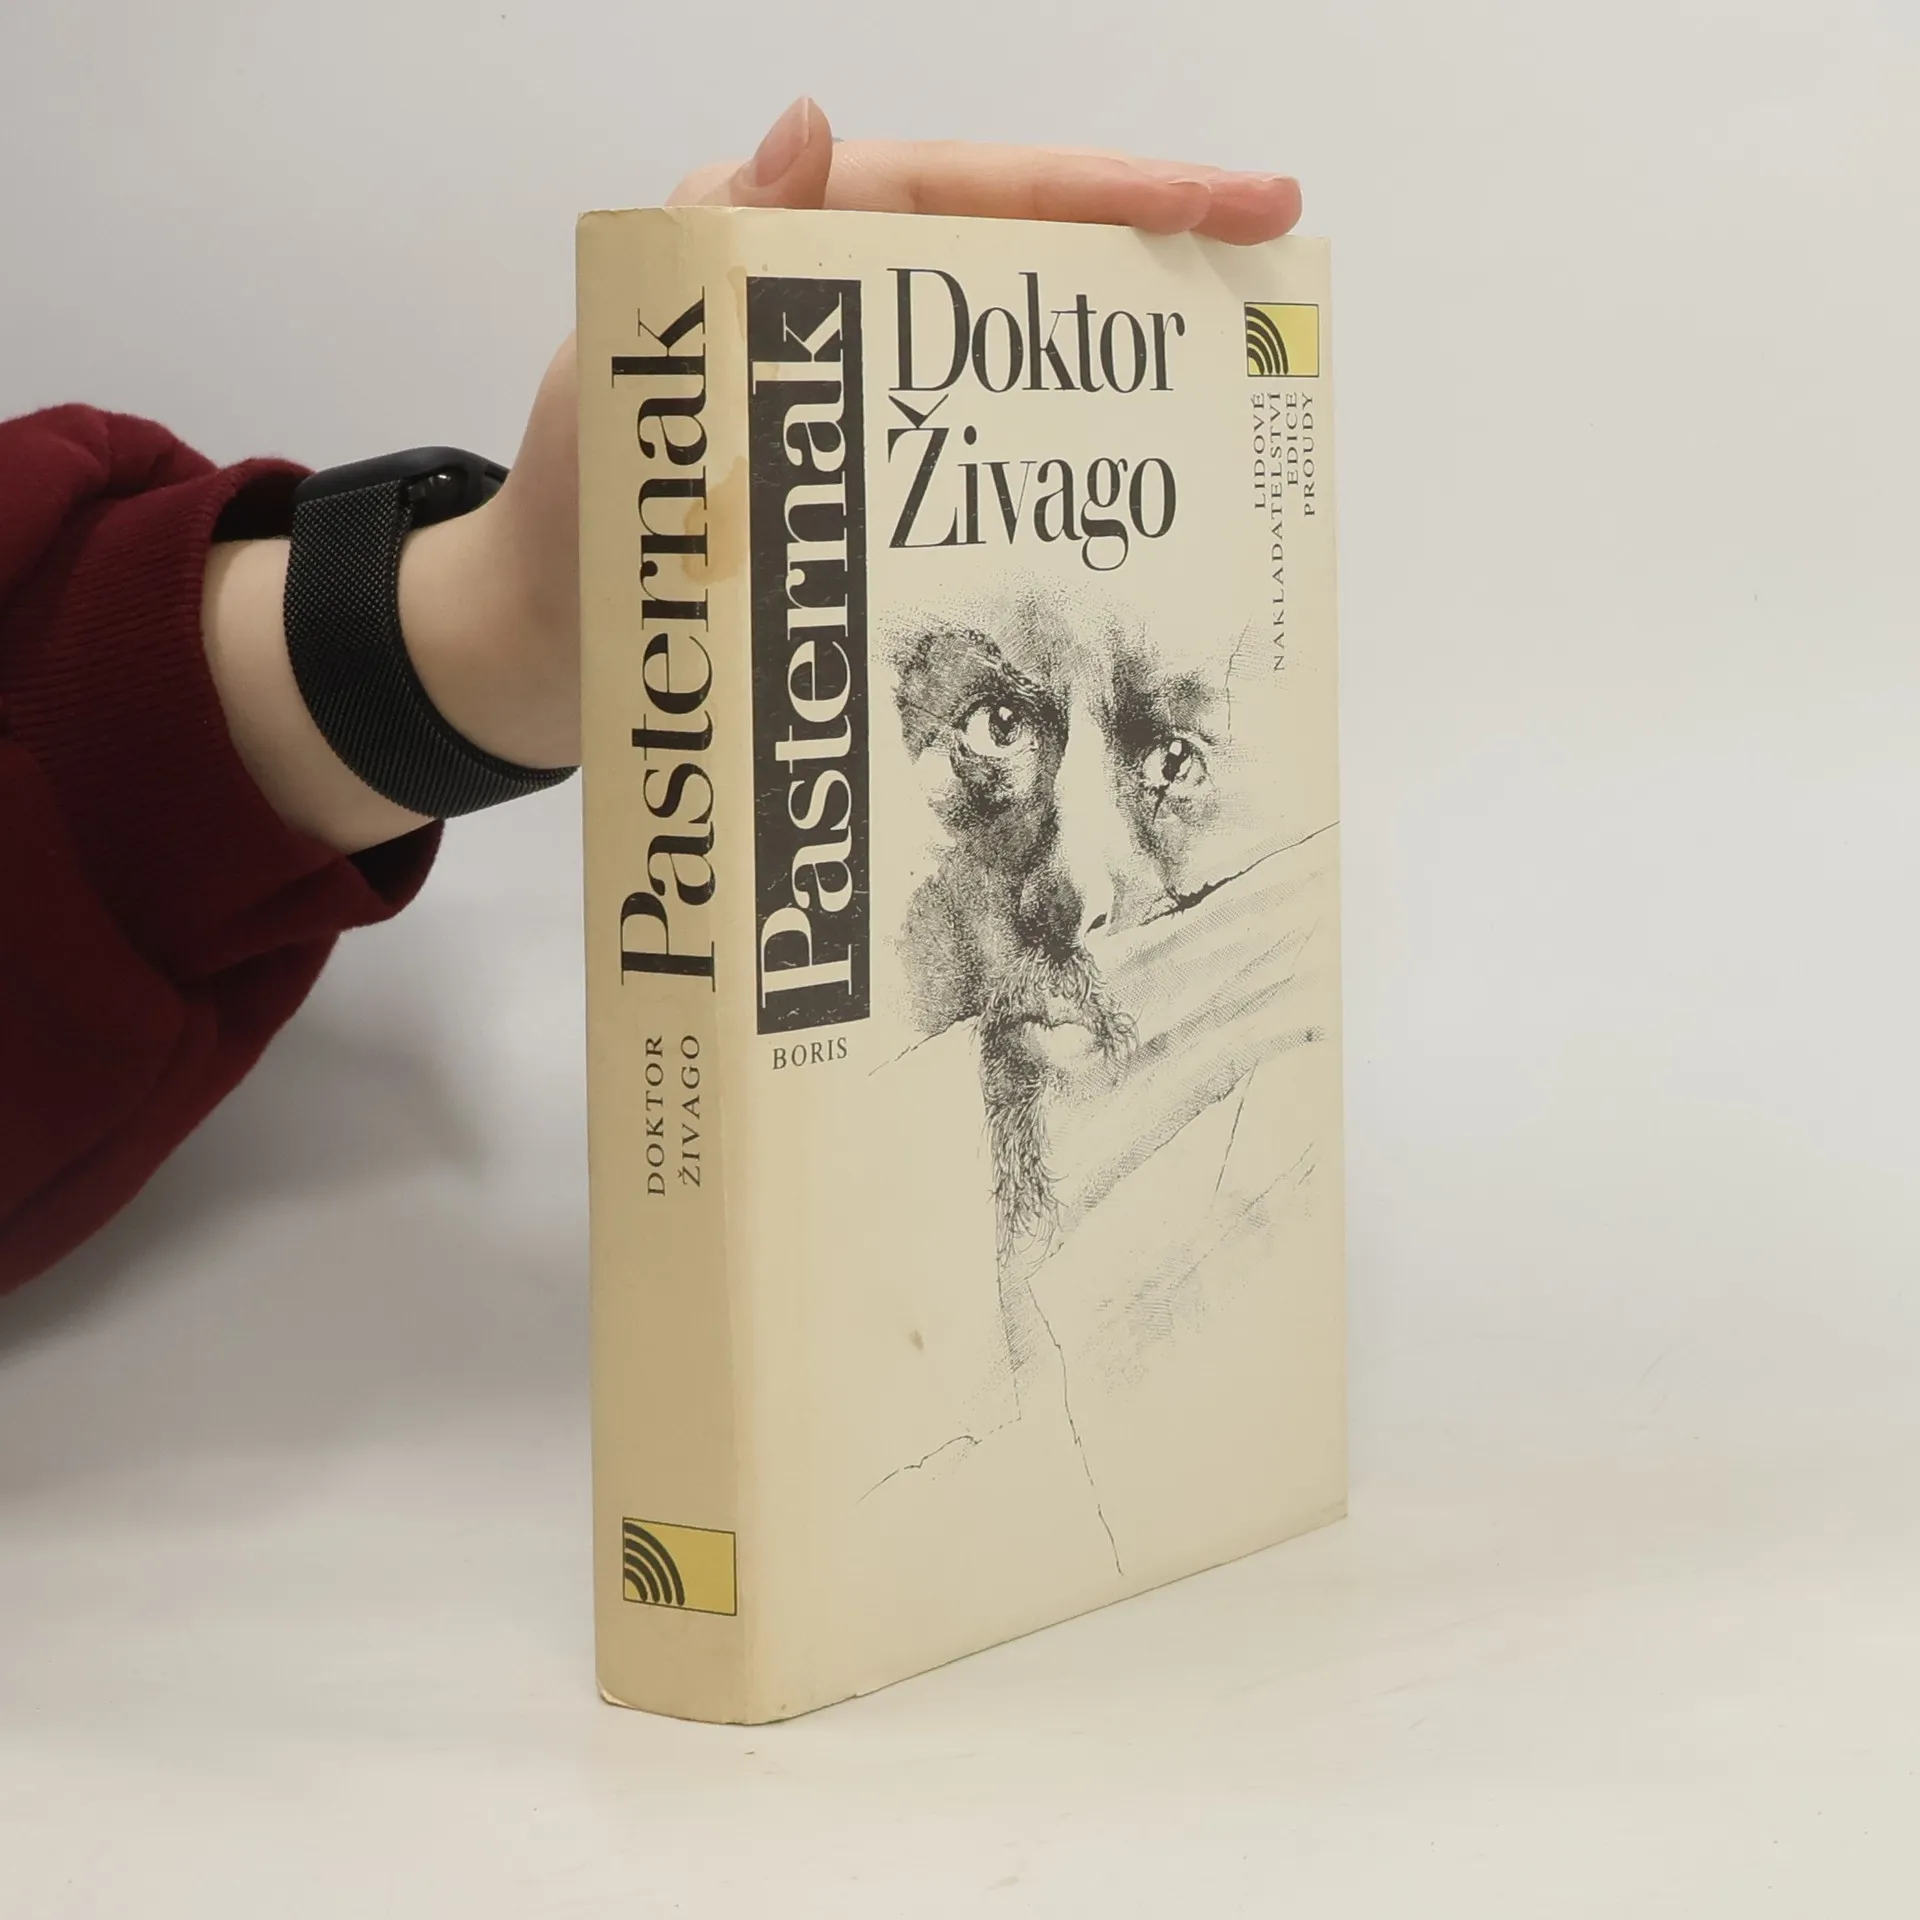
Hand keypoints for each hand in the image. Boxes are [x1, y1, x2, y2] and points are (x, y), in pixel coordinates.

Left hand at [210, 101, 1302, 852]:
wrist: (552, 647)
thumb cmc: (578, 503)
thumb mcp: (631, 361)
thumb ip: (715, 245)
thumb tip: (810, 129)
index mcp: (806, 250)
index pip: (983, 193)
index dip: (1119, 191)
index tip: (1240, 203)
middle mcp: (855, 322)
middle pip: (1030, 271)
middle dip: (1155, 266)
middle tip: (1273, 282)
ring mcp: (874, 418)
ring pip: (1023, 376)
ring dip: (1123, 382)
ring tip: (1234, 399)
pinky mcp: (876, 505)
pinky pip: (988, 475)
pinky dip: (1059, 486)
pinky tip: (1129, 516)